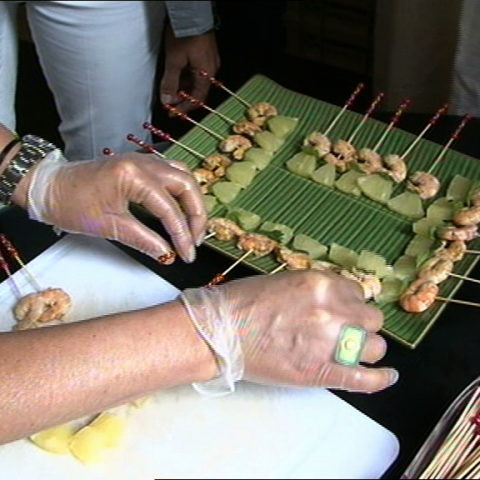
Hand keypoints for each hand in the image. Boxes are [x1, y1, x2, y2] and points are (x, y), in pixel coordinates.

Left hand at [20, 150, 206, 263]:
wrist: (49, 187)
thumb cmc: (72, 205)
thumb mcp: (108, 226)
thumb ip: (143, 240)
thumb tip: (168, 255)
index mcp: (133, 175)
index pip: (169, 208)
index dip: (182, 234)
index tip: (187, 255)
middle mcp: (144, 162)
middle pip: (186, 185)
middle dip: (196, 215)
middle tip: (196, 241)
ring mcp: (144, 160)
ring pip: (183, 176)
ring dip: (192, 200)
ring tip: (193, 226)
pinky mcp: (141, 164)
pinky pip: (172, 172)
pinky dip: (182, 190)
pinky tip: (182, 206)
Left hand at [160, 24, 219, 112]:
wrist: (192, 12)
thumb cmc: (185, 35)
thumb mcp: (174, 61)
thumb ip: (170, 82)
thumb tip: (167, 100)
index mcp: (206, 75)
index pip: (197, 99)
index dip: (184, 108)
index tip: (172, 113)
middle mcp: (210, 70)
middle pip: (196, 91)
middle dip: (182, 98)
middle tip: (168, 102)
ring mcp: (209, 61)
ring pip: (195, 81)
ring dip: (182, 88)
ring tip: (169, 90)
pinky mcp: (205, 53)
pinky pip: (196, 71)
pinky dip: (185, 77)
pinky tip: (175, 76)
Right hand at [181, 270, 398, 393]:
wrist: (219, 331)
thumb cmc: (243, 302)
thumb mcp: (285, 282)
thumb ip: (317, 291)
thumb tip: (337, 301)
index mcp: (321, 283)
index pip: (357, 292)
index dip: (350, 303)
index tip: (344, 310)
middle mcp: (332, 310)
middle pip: (370, 319)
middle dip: (360, 324)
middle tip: (344, 329)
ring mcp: (329, 343)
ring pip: (373, 347)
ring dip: (364, 348)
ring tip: (351, 350)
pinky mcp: (321, 372)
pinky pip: (365, 379)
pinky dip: (380, 379)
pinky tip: (387, 376)